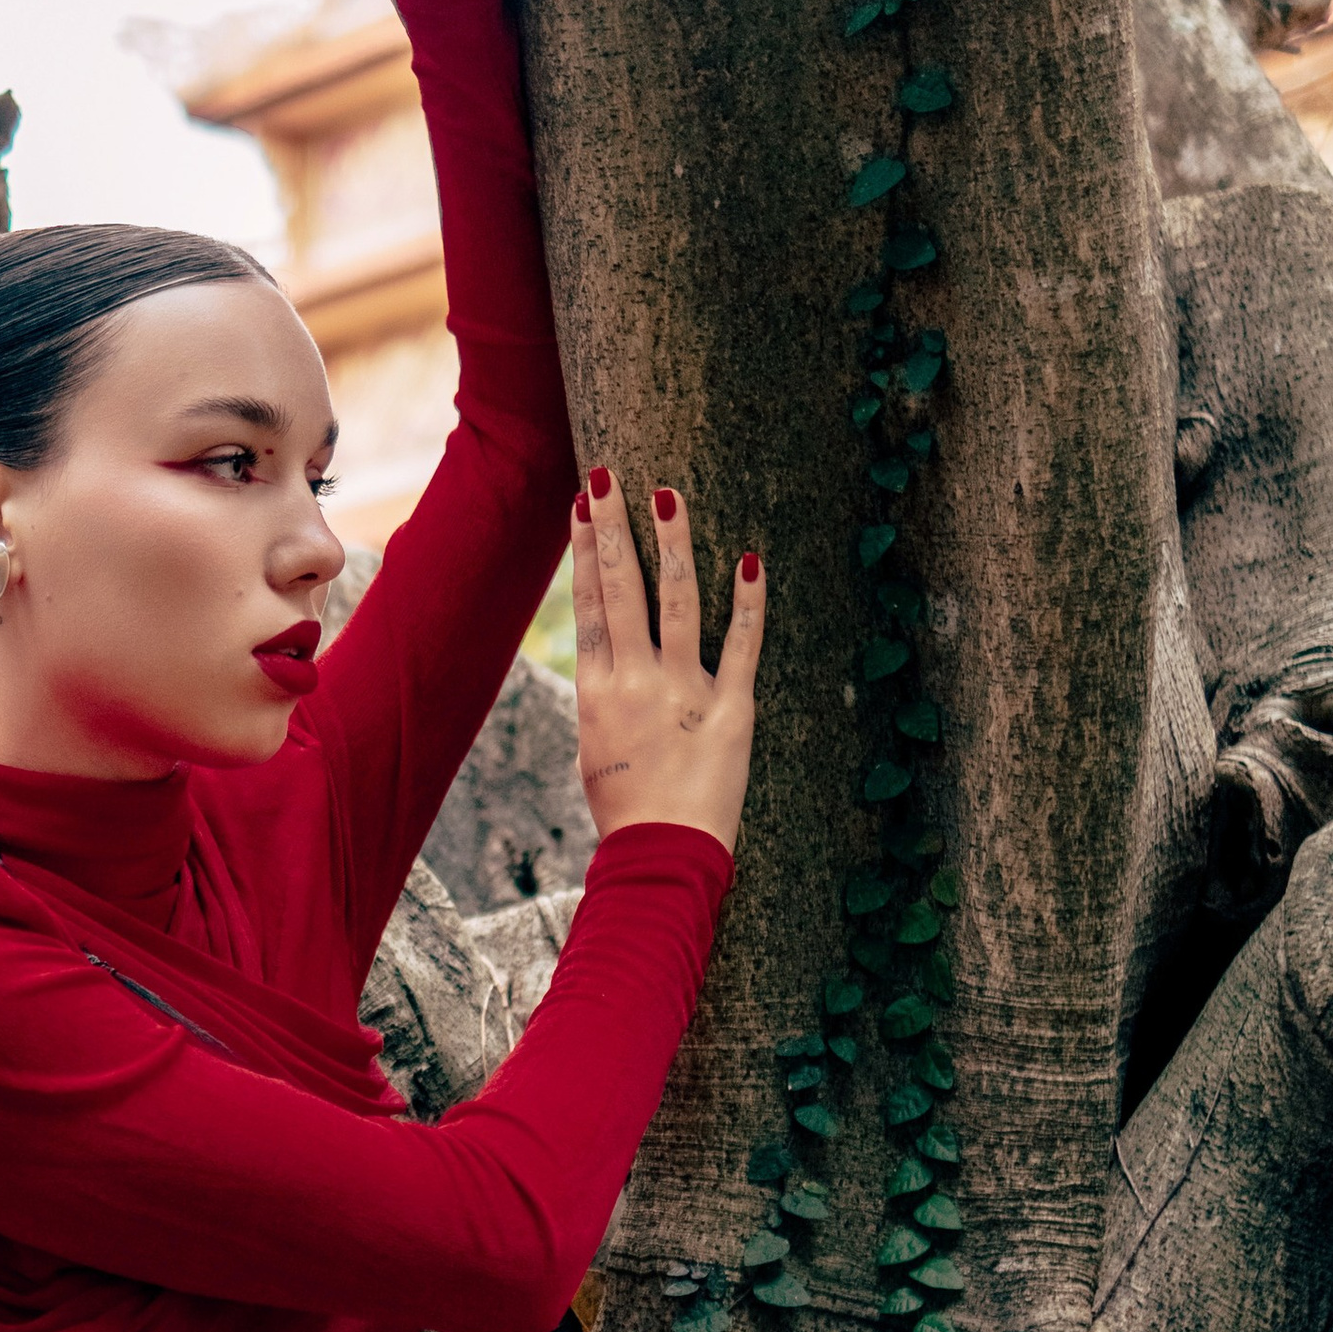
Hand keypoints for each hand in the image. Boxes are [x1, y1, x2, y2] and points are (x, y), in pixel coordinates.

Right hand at [571, 478, 761, 854]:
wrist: (663, 855)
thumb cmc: (626, 808)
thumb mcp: (596, 744)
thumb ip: (606, 692)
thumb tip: (610, 650)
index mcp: (598, 690)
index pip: (589, 602)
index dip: (585, 549)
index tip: (583, 503)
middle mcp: (637, 681)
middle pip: (621, 589)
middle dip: (612, 528)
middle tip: (608, 476)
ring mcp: (685, 692)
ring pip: (678, 601)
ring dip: (672, 545)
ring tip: (668, 497)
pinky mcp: (732, 710)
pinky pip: (743, 646)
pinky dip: (748, 603)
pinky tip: (749, 560)